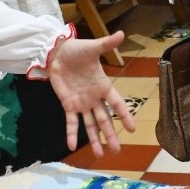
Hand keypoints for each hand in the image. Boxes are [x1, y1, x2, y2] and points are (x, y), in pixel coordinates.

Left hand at [47, 30, 136, 154]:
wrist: (57, 53)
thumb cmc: (77, 50)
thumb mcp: (92, 47)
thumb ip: (107, 44)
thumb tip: (122, 34)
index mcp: (104, 86)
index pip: (117, 104)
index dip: (124, 115)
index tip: (133, 129)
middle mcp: (95, 98)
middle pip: (105, 120)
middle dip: (111, 135)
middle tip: (117, 151)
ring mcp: (82, 103)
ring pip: (91, 125)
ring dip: (95, 139)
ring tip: (101, 154)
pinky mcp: (68, 105)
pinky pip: (71, 122)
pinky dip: (71, 133)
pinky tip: (72, 146)